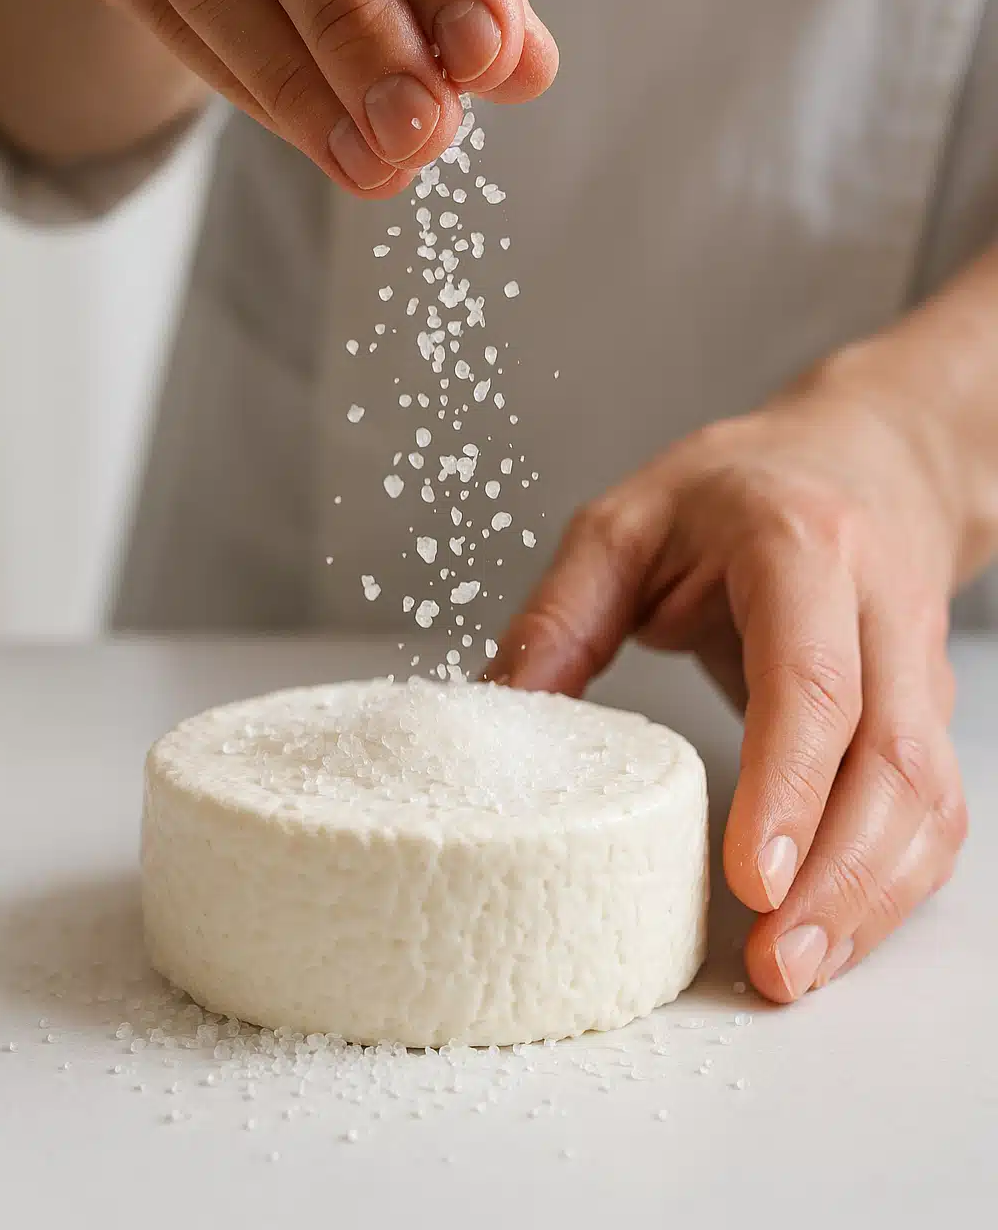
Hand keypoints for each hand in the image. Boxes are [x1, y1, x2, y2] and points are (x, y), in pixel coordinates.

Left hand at [488, 367, 968, 1001]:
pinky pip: (932, 812)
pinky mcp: (927, 712)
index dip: (790, 786)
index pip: (813, 680)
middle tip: (775, 965)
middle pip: (893, 760)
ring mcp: (918, 666)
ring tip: (796, 972)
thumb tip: (495, 715)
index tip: (752, 879)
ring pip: (928, 800)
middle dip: (841, 880)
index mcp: (801, 549)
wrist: (865, 455)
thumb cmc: (740, 487)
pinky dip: (890, 885)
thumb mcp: (629, 519)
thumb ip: (563, 612)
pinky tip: (835, 933)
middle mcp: (878, 610)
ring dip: (872, 900)